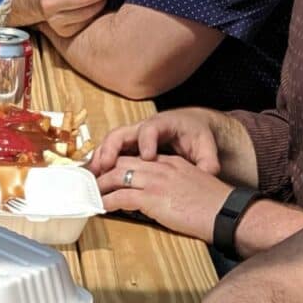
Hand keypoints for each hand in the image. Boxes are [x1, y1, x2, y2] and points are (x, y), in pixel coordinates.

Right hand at [89, 107, 227, 176]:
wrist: (190, 126)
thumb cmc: (196, 135)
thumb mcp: (206, 146)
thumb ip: (207, 160)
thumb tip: (208, 172)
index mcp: (164, 124)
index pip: (151, 129)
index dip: (147, 142)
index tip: (147, 157)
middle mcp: (144, 128)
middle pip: (121, 132)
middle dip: (112, 149)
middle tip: (105, 166)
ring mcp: (133, 136)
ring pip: (111, 142)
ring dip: (100, 158)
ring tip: (93, 176)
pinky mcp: (129, 146)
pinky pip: (110, 151)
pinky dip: (101, 163)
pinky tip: (95, 178)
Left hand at [96, 154, 229, 241]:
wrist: (227, 213)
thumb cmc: (215, 206)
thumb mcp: (193, 186)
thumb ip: (175, 185)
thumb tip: (162, 197)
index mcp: (170, 162)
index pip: (137, 157)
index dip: (117, 164)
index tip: (106, 171)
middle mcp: (161, 167)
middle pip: (122, 162)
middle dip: (102, 171)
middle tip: (89, 181)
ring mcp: (156, 181)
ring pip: (117, 176)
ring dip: (99, 186)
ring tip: (89, 195)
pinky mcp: (153, 198)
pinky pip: (121, 197)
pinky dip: (106, 202)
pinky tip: (99, 208)